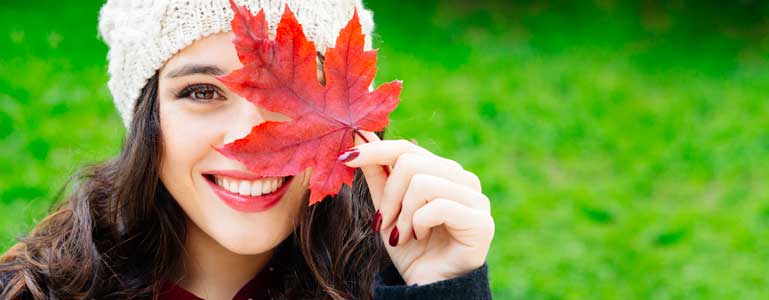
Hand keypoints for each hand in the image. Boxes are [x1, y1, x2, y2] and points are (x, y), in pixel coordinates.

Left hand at [340, 131, 494, 284]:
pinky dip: (419, 224)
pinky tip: (421, 237)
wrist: (428, 287)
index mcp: (442, 172)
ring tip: (403, 235)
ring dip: (403, 214)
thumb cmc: (410, 249)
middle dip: (388, 196)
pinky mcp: (481, 221)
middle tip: (386, 222)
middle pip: (410, 162)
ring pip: (422, 182)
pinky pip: (438, 206)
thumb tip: (361, 136)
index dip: (374, 150)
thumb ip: (378, 175)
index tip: (345, 158)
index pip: (406, 148)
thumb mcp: (386, 209)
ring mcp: (476, 198)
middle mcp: (462, 179)